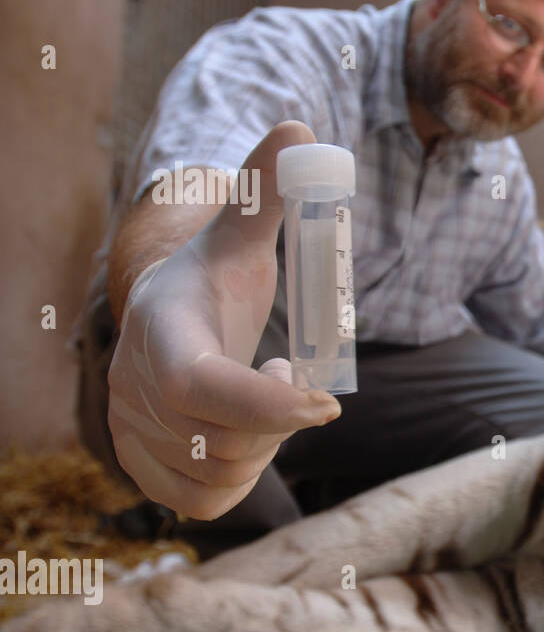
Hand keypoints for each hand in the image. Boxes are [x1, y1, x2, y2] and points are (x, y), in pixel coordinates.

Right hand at [107, 122, 341, 520]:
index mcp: (162, 327)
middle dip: (278, 420)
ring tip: (263, 398)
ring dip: (263, 448)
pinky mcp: (139, 462)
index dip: (264, 403)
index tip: (325, 403)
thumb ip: (269, 188)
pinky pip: (203, 503)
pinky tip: (245, 435)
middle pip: (225, 442)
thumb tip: (301, 129)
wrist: (165, 310)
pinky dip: (239, 479)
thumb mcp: (242, 232)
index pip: (199, 385)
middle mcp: (132, 384)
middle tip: (289, 375)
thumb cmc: (216, 274)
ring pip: (219, 479)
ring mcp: (129, 428)